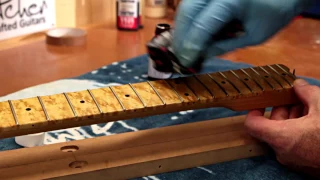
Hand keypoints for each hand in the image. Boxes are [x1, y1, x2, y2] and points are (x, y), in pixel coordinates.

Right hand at [172, 0, 314, 67]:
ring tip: (181, 46)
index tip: (185, 62)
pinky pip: (192, 3)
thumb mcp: (253, 36)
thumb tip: (199, 55)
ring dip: (181, 27)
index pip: (202, 25)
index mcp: (233, 0)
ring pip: (186, 5)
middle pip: (187, 11)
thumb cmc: (273, 14)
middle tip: (179, 56)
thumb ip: (224, 45)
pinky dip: (188, 18)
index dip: (191, 46)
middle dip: (180, 36)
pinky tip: (189, 33)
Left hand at [244, 79, 319, 176]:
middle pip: (272, 126)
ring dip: (293, 118)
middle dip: (282, 109)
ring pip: (284, 134)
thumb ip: (307, 93)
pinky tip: (314, 119)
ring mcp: (293, 160)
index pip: (252, 124)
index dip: (254, 110)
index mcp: (281, 137)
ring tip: (309, 106)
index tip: (261, 101)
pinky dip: (299, 130)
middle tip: (295, 97)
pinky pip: (294, 143)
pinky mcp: (304, 164)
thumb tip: (298, 84)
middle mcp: (282, 151)